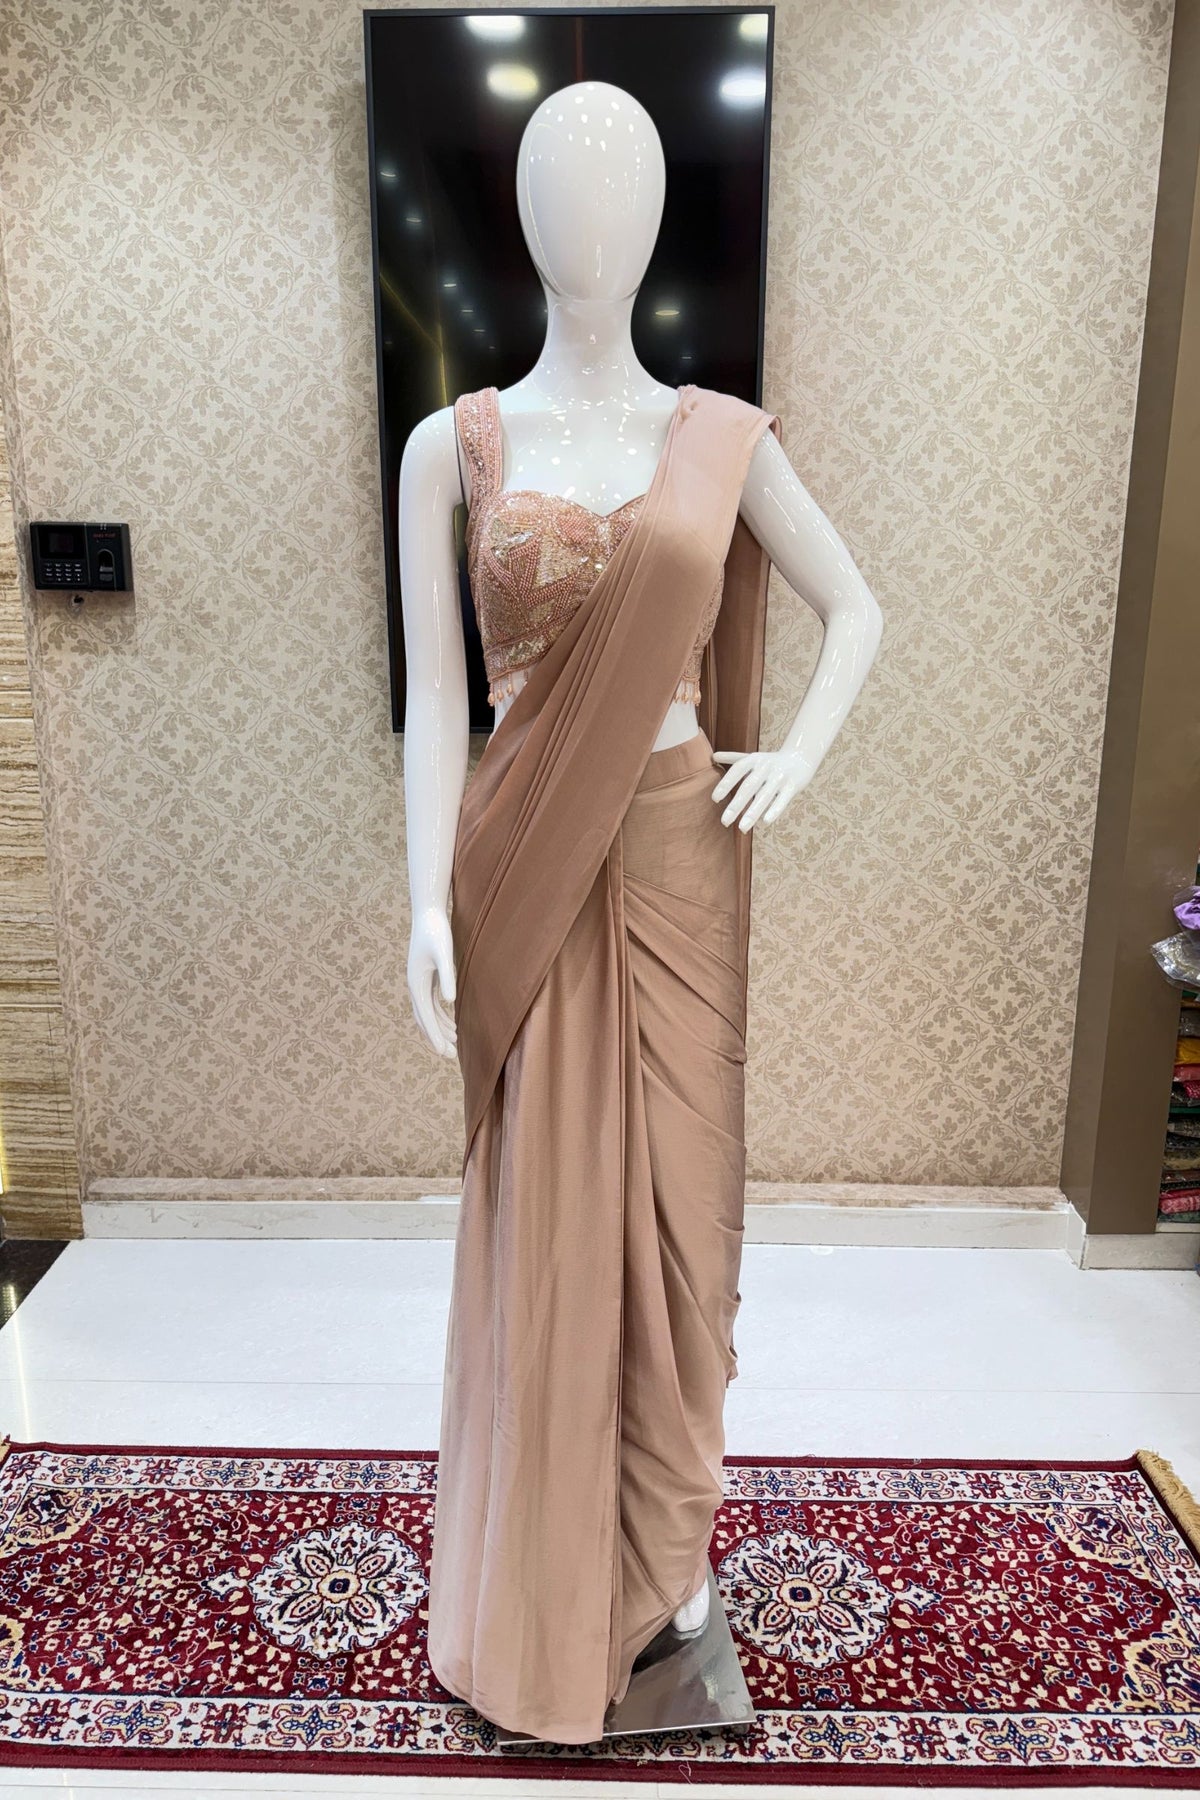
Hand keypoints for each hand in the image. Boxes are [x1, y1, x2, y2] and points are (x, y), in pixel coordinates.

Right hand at [408, 905, 456, 1056]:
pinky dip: (441, 1015)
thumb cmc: (437, 931)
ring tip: (455, 1042)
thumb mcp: (444, 953)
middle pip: (424, 1019)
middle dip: (436, 1038)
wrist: (428, 914)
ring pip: (428, 1013)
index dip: (434, 1036)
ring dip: (440, 1028)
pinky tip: (452, 1023)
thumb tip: (450, 1001)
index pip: (425, 1016)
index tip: (443, 1052)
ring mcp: (419, 982)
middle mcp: (415, 985)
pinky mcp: (427, 977)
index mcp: (416, 983)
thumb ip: (447, 976)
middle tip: (450, 1056)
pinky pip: (432, 1003)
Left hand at [711, 746, 817, 830]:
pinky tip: (765, 822)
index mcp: (754, 760)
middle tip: (724, 822)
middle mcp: (766, 767)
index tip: (715, 799)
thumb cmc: (771, 762)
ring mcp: (780, 776)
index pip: (737, 770)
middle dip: (736, 805)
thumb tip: (713, 756)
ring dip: (753, 813)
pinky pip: (782, 800)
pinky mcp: (792, 786)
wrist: (801, 757)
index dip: (726, 784)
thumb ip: (734, 758)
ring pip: (764, 796)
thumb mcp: (754, 758)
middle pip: (749, 786)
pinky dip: (774, 810)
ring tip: (742, 828)